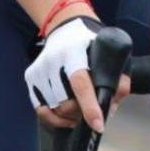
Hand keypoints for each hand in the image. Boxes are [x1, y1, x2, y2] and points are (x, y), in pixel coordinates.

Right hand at [25, 17, 129, 132]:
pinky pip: (41, 110)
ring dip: (71, 117)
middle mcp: (53, 60)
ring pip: (55, 109)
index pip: (80, 83)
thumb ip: (118, 77)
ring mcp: (39, 69)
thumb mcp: (109, 51)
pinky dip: (55, 119)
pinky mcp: (31, 77)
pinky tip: (67, 117)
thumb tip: (112, 106)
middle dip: (82, 113)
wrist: (65, 26)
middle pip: (67, 103)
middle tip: (93, 112)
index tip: (98, 124)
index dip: (90, 106)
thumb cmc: (91, 42)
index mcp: (74, 51)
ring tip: (81, 110)